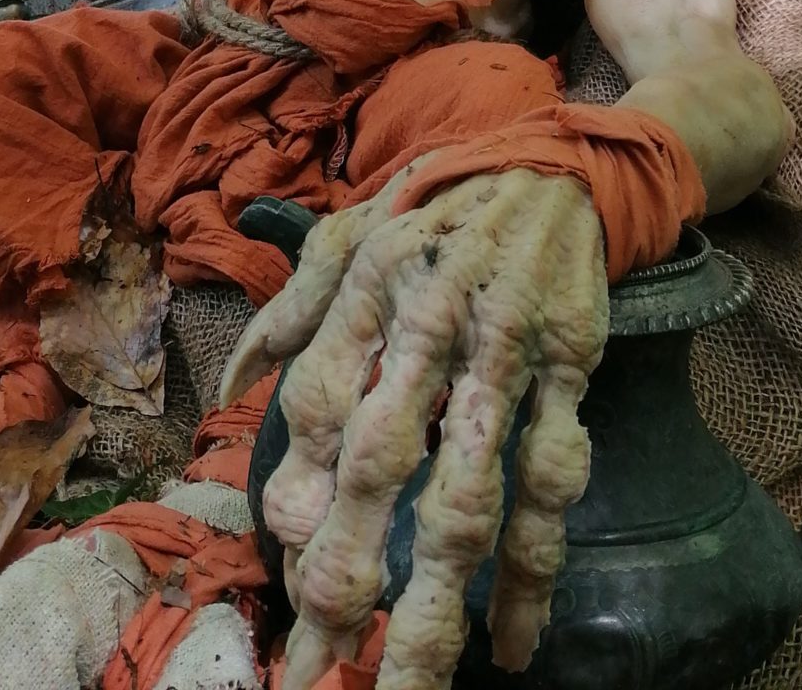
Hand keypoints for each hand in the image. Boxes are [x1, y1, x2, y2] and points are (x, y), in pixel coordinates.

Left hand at [221, 167, 608, 689]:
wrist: (557, 163)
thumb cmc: (438, 208)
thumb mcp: (352, 232)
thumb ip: (292, 308)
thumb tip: (232, 383)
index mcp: (369, 288)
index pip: (318, 397)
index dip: (298, 480)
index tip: (277, 555)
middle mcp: (432, 324)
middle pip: (382, 467)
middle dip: (344, 574)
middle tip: (313, 663)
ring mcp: (505, 354)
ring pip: (468, 499)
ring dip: (437, 605)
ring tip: (404, 689)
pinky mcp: (569, 372)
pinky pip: (551, 484)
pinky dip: (534, 569)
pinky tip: (511, 640)